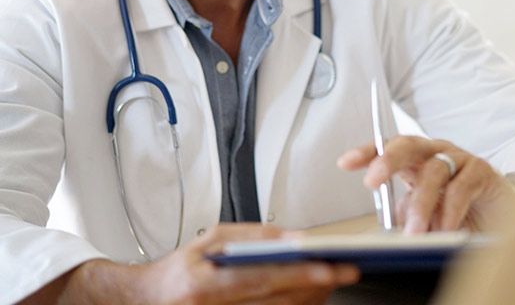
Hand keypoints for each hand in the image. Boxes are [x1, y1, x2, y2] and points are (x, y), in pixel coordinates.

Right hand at [31, 223, 358, 304]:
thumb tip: (291, 238)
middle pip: (277, 302)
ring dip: (310, 298)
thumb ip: (251, 237)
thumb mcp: (211, 239)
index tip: (328, 268)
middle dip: (315, 286)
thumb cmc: (180, 267)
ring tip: (333, 280)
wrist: (148, 302)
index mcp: (205, 285)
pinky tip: (309, 295)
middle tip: (344, 271)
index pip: (261, 280)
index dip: (298, 275)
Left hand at [338, 136, 510, 232]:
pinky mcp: (481, 171)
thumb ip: (406, 212)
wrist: (501, 216)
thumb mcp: (424, 212)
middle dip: (387, 160)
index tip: (345, 162)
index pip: (387, 147)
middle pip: (407, 145)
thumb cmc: (458, 211)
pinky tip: (445, 229)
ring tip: (415, 232)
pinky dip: (450, 211)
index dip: (366, 152)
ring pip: (433, 171)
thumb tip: (389, 225)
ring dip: (421, 204)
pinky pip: (461, 187)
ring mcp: (459, 158)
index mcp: (416, 158)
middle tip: (373, 180)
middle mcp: (435, 151)